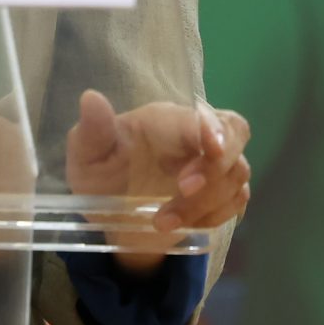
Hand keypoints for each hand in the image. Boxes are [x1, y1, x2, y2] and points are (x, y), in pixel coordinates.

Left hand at [63, 90, 250, 270]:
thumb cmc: (102, 179)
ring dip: (205, 204)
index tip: (212, 151)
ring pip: (237, 174)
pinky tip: (182, 226)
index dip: (213, 130)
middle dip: (217, 166)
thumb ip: (91, 132)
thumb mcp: (86, 160)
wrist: (115, 219)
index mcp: (164, 120)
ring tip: (162, 222)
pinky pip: (237, 201)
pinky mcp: (221, 192)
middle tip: (184, 190)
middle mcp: (194, 136)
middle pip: (236, 132)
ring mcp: (212, 164)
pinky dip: (213, 217)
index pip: (201, 115)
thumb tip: (91, 98)